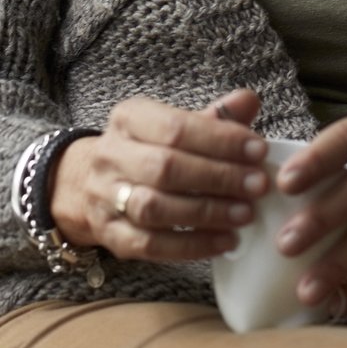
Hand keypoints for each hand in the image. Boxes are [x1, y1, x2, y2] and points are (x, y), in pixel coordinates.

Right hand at [49, 88, 270, 262]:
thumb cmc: (148, 151)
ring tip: (245, 215)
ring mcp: (105, 197)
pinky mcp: (110, 235)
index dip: (220, 140)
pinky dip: (192, 246)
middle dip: (218, 177)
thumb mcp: (173, 125)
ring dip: (206, 213)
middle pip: (165, 167)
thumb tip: (249, 100)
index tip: (258, 151)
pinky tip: (225, 242)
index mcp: (129, 119)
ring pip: (155, 208)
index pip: (176, 127)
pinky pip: (151, 245)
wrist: (88, 183)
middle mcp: (111, 155)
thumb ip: (214, 117)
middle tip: (258, 186)